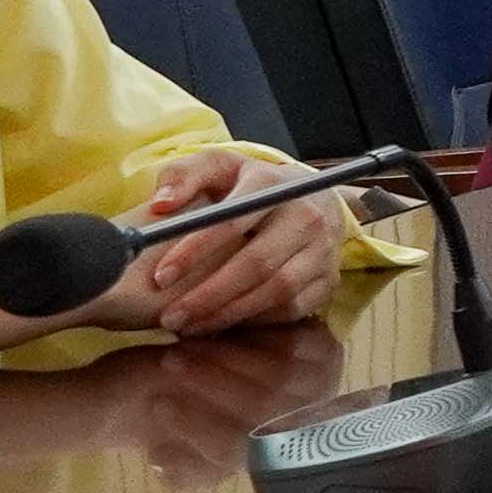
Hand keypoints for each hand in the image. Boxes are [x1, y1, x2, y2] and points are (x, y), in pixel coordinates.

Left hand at [108, 147, 348, 338]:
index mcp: (272, 185)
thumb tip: (161, 205)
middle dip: (209, 295)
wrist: (313, 199)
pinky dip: (256, 320)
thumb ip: (183, 177)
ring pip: (277, 290)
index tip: (161, 276)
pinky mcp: (330, 280)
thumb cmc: (252, 185)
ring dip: (229, 313)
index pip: (231, 221)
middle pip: (257, 263)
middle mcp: (305, 217)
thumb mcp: (217, 167)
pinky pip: (293, 308)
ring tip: (190, 325)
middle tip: (171, 317)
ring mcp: (323, 251)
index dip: (194, 251)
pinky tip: (224, 322)